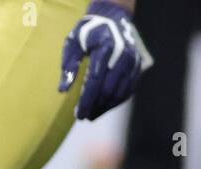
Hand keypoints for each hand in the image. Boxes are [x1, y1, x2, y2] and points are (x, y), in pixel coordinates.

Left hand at [59, 1, 152, 120]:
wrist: (114, 18)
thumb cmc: (89, 30)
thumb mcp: (74, 42)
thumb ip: (68, 65)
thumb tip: (62, 90)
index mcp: (105, 49)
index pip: (95, 82)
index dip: (87, 100)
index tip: (78, 113)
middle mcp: (122, 58)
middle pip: (108, 91)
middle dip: (96, 107)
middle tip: (84, 117)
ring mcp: (132, 64)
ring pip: (120, 94)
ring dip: (106, 108)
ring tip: (93, 115)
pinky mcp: (138, 69)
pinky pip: (128, 91)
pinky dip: (116, 102)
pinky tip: (105, 107)